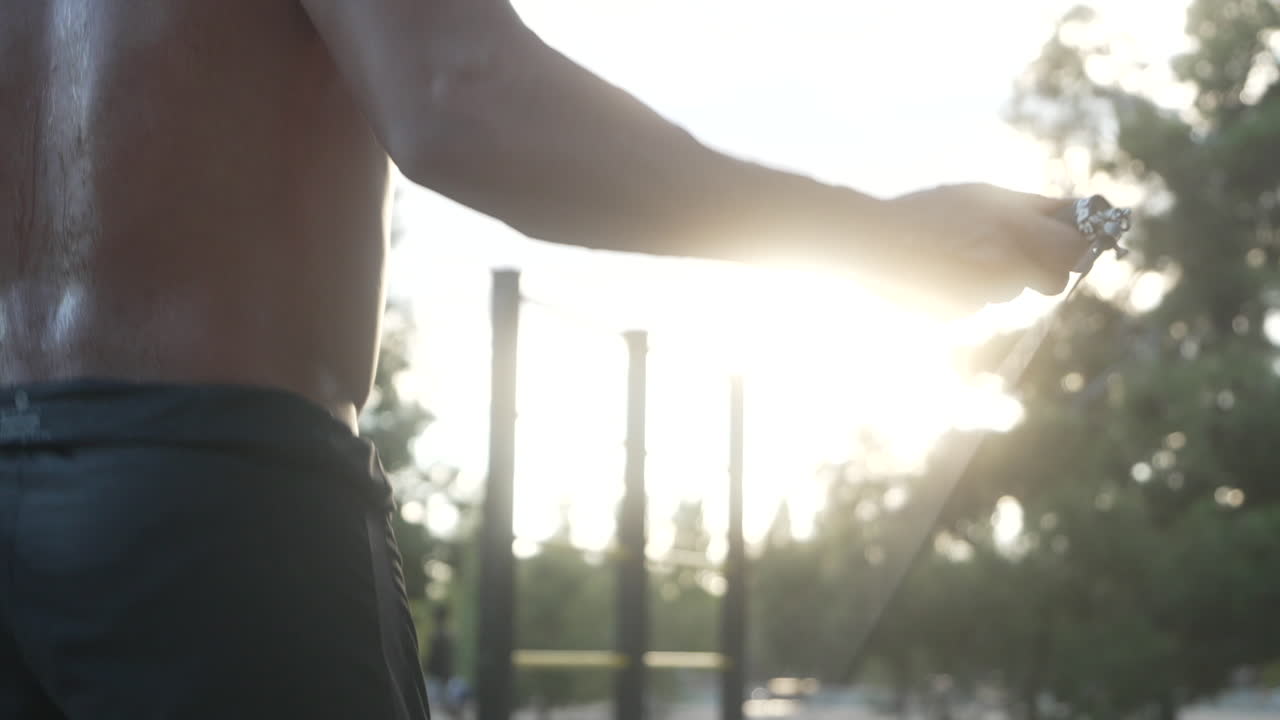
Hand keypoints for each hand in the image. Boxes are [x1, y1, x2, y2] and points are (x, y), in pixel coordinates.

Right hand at [885, 183, 1089, 310]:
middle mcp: (1003, 268)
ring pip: (1009, 292)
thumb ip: (1035, 206)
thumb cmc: (931, 212)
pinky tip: (941, 273)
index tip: (1073, 243)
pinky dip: (968, 291)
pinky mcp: (960, 315)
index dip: (1077, 249)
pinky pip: (978, 303)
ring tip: (961, 255)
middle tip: (1018, 250)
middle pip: (1051, 282)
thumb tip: (1078, 211)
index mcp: (1014, 231)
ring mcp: (981, 296)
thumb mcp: (983, 195)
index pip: (1074, 253)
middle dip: (1042, 269)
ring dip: (997, 278)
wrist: (873, 243)